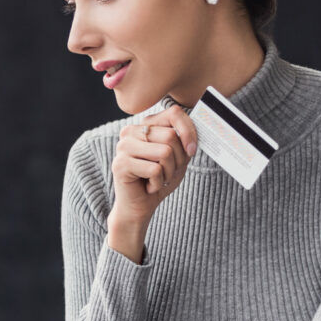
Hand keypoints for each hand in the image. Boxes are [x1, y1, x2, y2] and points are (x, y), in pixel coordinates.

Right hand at [107, 105, 197, 242]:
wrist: (139, 207)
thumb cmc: (158, 180)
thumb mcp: (178, 157)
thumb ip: (184, 140)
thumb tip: (200, 126)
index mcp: (144, 125)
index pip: (173, 113)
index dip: (189, 131)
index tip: (191, 151)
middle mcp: (130, 131)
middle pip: (170, 136)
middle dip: (177, 160)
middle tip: (166, 172)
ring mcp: (123, 147)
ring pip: (164, 152)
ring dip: (168, 172)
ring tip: (157, 179)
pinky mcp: (120, 164)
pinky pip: (155, 170)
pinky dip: (158, 183)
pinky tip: (148, 186)